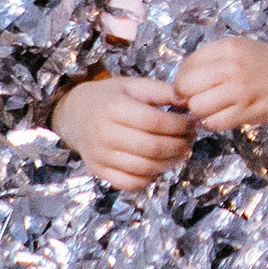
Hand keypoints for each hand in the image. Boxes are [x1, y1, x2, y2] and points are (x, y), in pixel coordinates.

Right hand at [51, 74, 192, 189]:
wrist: (74, 114)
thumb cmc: (110, 97)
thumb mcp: (133, 85)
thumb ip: (162, 91)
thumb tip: (190, 101)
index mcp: (113, 108)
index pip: (154, 122)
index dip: (180, 124)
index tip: (193, 122)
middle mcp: (104, 134)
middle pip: (151, 147)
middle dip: (179, 145)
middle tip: (190, 139)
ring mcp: (100, 156)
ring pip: (144, 168)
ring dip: (170, 163)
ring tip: (181, 152)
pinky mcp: (98, 171)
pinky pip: (129, 183)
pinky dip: (149, 178)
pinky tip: (158, 165)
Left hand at [174, 36, 267, 131]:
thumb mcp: (241, 49)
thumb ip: (210, 60)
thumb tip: (179, 85)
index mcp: (228, 47)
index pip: (185, 67)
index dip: (185, 79)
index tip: (197, 84)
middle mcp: (232, 66)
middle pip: (185, 88)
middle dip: (189, 96)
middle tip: (203, 97)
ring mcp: (240, 90)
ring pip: (197, 108)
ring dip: (202, 111)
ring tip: (217, 106)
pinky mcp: (247, 111)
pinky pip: (213, 123)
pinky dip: (214, 123)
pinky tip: (226, 115)